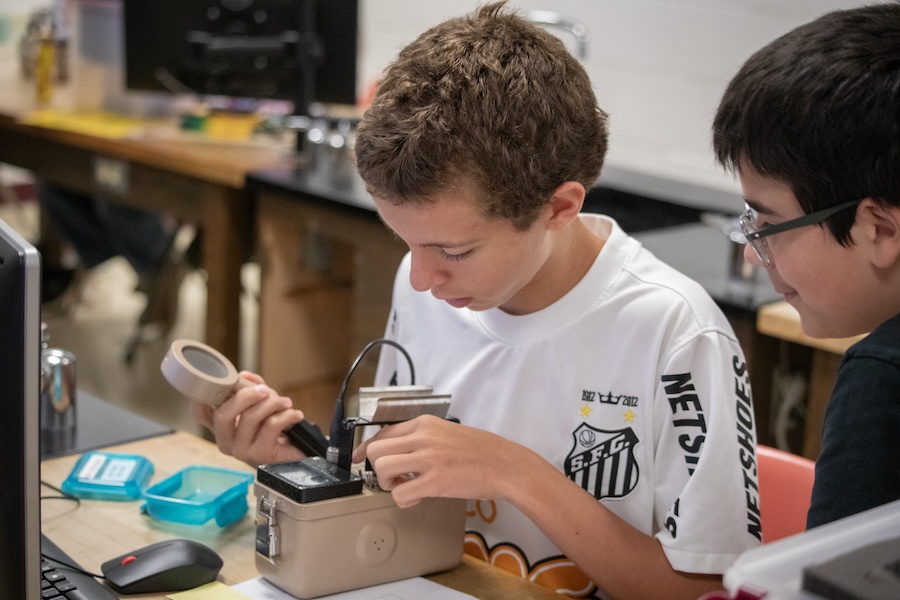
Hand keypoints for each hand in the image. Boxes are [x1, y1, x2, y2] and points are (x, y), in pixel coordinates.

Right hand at [191, 371, 304, 466]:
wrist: (297, 455)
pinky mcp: (259, 455)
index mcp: (222, 427)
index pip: (200, 413)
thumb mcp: (262, 405)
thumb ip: (251, 388)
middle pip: (223, 414)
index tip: (222, 381)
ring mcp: (240, 451)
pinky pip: (271, 426)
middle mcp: (226, 441)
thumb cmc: (276, 430)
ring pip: (250, 417)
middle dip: (245, 396)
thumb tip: (244, 375)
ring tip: (286, 403)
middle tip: (265, 391)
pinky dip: (287, 415)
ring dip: (272, 404)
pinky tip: (295, 415)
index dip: (202, 395)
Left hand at [353, 415, 522, 507]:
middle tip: (392, 478)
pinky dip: (403, 500)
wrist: (506, 465)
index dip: (366, 450)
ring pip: (381, 469)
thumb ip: (423, 438)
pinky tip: (416, 498)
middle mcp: (423, 436)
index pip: (382, 433)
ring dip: (387, 484)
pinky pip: (400, 493)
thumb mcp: (448, 433)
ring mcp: (428, 458)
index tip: (360, 459)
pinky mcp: (435, 480)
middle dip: (376, 468)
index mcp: (425, 423)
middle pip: (375, 450)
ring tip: (404, 487)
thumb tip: (399, 451)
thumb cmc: (482, 452)